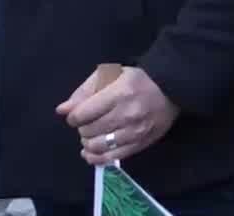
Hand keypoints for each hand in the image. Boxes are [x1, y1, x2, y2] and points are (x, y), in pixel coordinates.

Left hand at [59, 65, 178, 165]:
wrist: (172, 90)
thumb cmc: (137, 80)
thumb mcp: (110, 75)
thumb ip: (84, 90)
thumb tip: (62, 110)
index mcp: (119, 93)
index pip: (81, 114)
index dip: (74, 116)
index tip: (79, 114)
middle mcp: (127, 114)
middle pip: (88, 131)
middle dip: (82, 128)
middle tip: (89, 123)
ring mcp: (135, 131)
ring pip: (97, 146)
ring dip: (88, 142)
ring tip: (92, 135)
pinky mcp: (141, 143)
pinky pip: (111, 158)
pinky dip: (96, 158)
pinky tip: (92, 152)